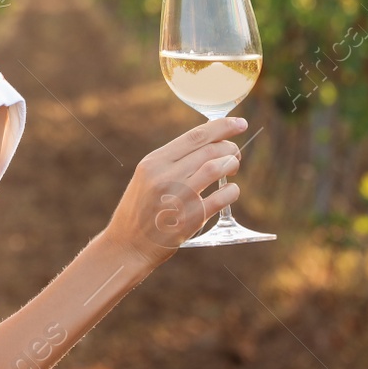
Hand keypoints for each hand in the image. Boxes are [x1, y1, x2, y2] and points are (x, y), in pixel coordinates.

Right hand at [103, 115, 246, 269]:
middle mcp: (164, 176)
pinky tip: (231, 191)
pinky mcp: (190, 219)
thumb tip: (208, 143)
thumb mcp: (147, 177)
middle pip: (210, 150)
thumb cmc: (141, 209)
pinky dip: (232, 191)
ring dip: (232, 164)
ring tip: (234, 167)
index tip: (240, 123)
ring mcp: (178, 197)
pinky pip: (222, 197)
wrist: (127, 245)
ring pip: (217, 168)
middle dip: (229, 148)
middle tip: (235, 153)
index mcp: (154, 162)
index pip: (195, 136)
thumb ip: (173, 160)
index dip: (222, 126)